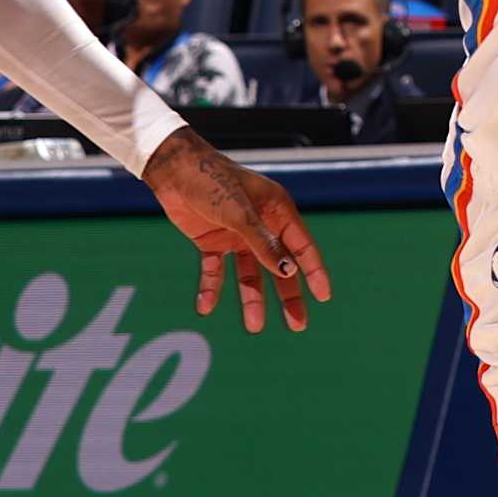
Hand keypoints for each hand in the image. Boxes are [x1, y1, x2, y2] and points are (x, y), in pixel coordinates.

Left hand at [142, 132, 331, 333]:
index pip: (302, 247)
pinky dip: (212, 289)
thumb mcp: (239, 213)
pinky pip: (215, 271)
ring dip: (252, 299)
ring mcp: (237, 236)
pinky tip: (205, 308)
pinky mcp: (212, 242)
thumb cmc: (211, 181)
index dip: (314, 272)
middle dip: (288, 296)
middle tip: (298, 325)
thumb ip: (263, 244)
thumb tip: (288, 272)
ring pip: (250, 274)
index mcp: (277, 212)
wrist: (173, 169)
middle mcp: (261, 226)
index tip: (324, 296)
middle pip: (279, 267)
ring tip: (254, 327)